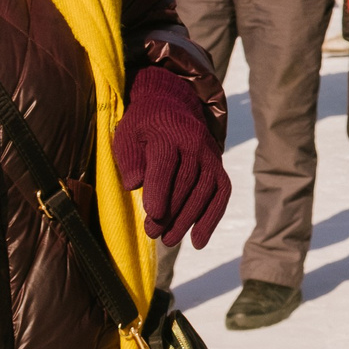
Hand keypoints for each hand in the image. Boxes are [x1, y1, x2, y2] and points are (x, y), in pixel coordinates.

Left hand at [114, 68, 230, 247]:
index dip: (160, 189)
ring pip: (205, 190)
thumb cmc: (143, 128)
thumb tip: (134, 185)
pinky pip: (221, 193)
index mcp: (166, 134)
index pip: (165, 163)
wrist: (170, 106)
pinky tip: (198, 241)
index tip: (153, 214)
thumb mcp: (127, 137)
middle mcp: (193, 142)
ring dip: (188, 220)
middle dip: (170, 212)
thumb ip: (129, 160)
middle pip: (186, 181)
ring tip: (168, 240)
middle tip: (152, 233)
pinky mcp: (218, 166)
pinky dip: (212, 218)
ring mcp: (209, 154)